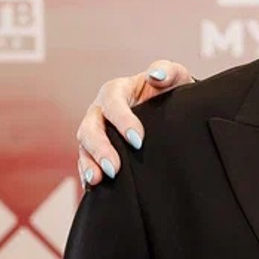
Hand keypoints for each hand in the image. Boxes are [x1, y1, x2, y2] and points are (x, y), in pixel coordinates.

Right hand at [77, 59, 195, 186]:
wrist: (170, 109)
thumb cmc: (170, 90)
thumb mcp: (174, 76)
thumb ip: (167, 71)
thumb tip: (155, 75)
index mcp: (116, 90)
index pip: (113, 103)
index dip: (122, 120)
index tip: (138, 140)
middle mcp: (101, 110)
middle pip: (90, 127)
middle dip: (100, 148)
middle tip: (115, 168)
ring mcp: (97, 131)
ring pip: (84, 146)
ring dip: (89, 163)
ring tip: (98, 179)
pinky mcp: (97, 149)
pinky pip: (86, 161)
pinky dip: (87, 172)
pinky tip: (93, 187)